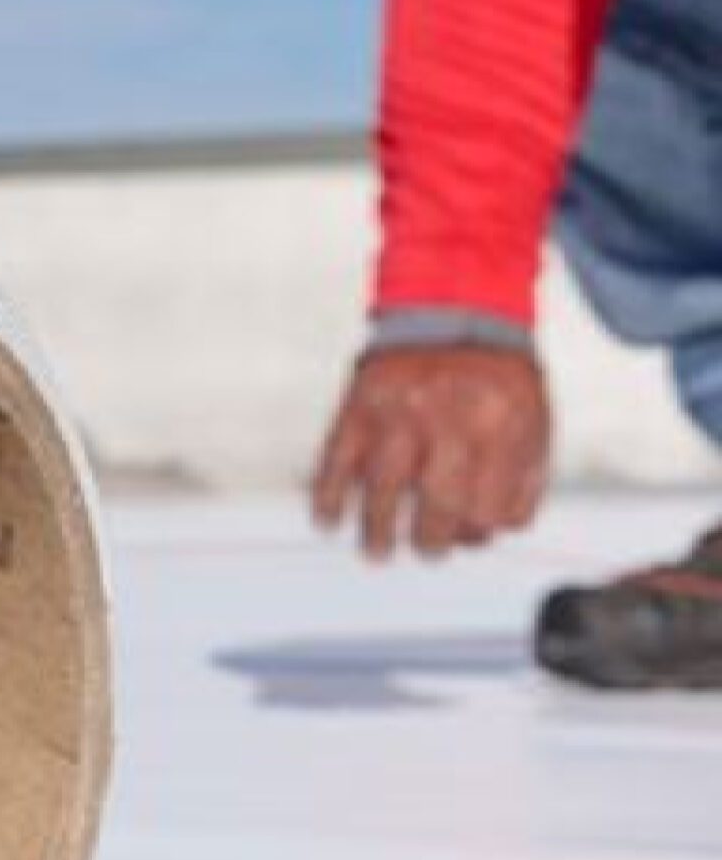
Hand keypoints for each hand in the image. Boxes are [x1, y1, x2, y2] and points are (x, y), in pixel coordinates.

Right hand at [311, 344, 550, 559]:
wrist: (454, 307)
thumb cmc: (496, 373)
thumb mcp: (533, 419)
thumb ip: (522, 477)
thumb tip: (493, 530)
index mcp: (500, 424)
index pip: (487, 510)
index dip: (477, 530)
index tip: (466, 533)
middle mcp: (449, 419)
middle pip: (436, 508)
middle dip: (430, 542)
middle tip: (425, 549)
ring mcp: (398, 412)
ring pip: (384, 492)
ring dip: (377, 532)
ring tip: (377, 552)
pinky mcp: (358, 404)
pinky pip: (337, 461)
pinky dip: (328, 495)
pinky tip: (327, 519)